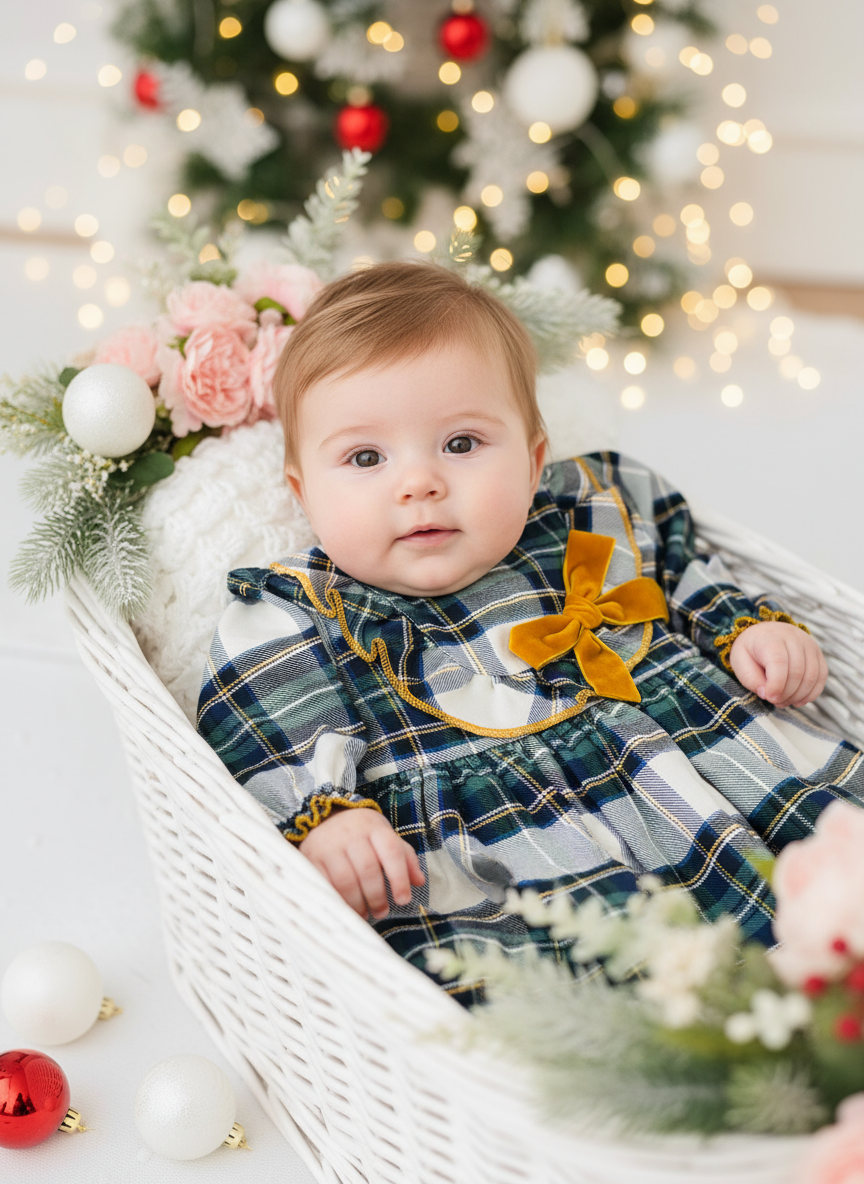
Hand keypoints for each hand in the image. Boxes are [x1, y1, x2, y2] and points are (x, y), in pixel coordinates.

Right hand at [299, 807, 424, 919]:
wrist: (324, 817)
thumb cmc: (362, 832)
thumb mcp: (385, 836)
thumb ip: (404, 857)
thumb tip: (420, 881)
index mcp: (374, 827)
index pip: (392, 852)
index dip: (399, 879)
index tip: (403, 900)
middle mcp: (352, 834)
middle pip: (368, 869)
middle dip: (377, 896)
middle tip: (382, 912)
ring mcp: (329, 845)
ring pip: (345, 880)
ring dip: (357, 903)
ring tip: (364, 914)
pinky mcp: (311, 857)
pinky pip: (324, 884)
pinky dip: (336, 900)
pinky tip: (345, 909)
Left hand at [729, 621, 827, 707]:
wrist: (764, 634)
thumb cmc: (751, 651)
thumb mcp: (740, 662)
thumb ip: (751, 679)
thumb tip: (767, 694)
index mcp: (771, 638)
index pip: (779, 663)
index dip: (776, 685)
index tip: (769, 698)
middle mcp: (793, 638)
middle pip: (797, 672)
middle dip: (786, 694)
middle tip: (774, 701)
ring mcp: (809, 644)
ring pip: (812, 676)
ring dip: (798, 696)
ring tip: (784, 701)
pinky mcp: (818, 654)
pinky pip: (821, 676)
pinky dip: (811, 693)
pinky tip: (798, 700)